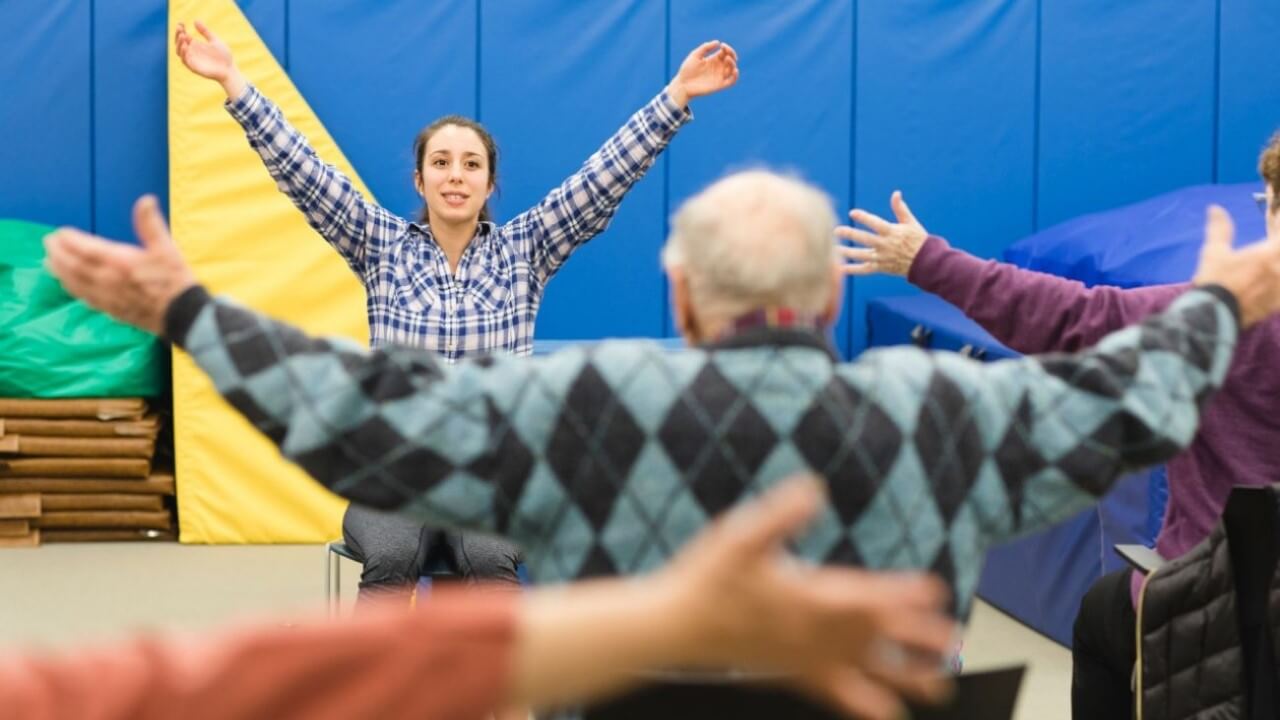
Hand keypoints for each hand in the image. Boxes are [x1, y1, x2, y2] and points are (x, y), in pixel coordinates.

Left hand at [44, 196, 197, 335]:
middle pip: (73, 264)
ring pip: (73, 281)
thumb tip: (146, 200)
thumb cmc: (175, 279)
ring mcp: (106, 295)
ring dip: (58, 270)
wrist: (182, 314)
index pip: (84, 248)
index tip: (60, 232)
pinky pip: (82, 296)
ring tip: (48, 261)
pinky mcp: (110, 308)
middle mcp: (107, 278)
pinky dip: (70, 287)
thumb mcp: (167, 247)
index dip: (69, 239)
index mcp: (119, 261)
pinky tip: (66, 283)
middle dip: (57, 252)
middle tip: (48, 243)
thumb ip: (150, 224)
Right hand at [175, 21, 245, 97]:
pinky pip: (185, 61)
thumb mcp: (214, 40)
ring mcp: (192, 60)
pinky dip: (183, 54)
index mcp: (195, 45)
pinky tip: (185, 46)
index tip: (181, 23)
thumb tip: (195, 20)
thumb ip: (205, 31)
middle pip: (179, 43)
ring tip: (182, 35)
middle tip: (180, 28)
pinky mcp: (194, 68)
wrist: (230, 69)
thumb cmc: (223, 56)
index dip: (181, 29)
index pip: (184, 36)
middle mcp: (192, 52)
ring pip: (179, 52)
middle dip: (178, 35)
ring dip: (179, 44)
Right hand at [658, 475, 953, 719]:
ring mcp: (803, 657)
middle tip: (960, 646)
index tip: (936, 591)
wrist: (675, 629)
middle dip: (920, 640)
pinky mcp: (790, 673)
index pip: (864, 596)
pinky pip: (834, 694)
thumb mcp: (739, 535)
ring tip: (942, 689)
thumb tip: (813, 488)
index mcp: (806, 597)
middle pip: (877, 636)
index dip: (901, 594)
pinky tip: (884, 715)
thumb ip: (780, 513)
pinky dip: (862, 705)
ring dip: (905, 677)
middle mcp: (812, 633)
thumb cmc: (705, 579)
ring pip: (865, 671)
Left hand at [667, 40, 739, 107]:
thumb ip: (705, 48)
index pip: (725, 52)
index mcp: (713, 60)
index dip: (727, 48)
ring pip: (732, 69)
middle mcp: (718, 67)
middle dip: (731, 54)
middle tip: (726, 52)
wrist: (682, 84)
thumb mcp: (695, 55)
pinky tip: (735, 70)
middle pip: (730, 59)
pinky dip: (735, 76)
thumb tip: (718, 42)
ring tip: (727, 59)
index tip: (722, 45)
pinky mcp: (719, 85)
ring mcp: (719, 76)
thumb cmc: (687, 70)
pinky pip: (731, 81)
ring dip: (732, 63)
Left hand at [836, 191, 927, 277]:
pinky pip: (864, 269)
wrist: (927, 263)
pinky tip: (838, 268)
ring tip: (833, 248)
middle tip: (836, 230)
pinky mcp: (881, 268)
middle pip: (865, 239)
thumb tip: (895, 193)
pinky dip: (852, 269)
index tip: (853, 213)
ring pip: (862, 255)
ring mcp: (883, 257)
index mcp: (893, 232)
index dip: (864, 218)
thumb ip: (900, 209)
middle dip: (850, 234)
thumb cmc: (918, 240)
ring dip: (847, 252)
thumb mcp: (911, 222)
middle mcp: (886, 245)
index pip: (876, 223)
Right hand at [1192, 205, 1279, 327]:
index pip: (1279, 234)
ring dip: (1277, 265)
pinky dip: (1277, 283)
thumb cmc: (1215, 279)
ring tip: (1268, 265)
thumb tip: (1215, 208)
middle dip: (1275, 245)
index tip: (1272, 219)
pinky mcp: (1277, 304)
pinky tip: (1271, 281)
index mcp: (1269, 254)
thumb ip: (1220, 228)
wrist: (1213, 314)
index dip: (1276, 224)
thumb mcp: (1214, 251)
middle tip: (1265, 247)